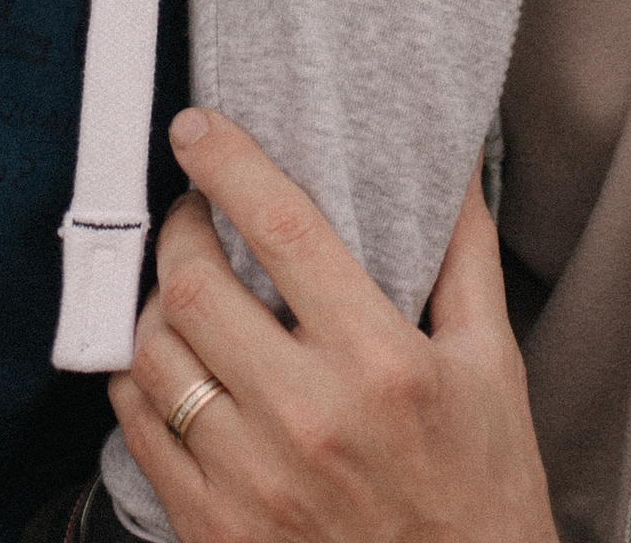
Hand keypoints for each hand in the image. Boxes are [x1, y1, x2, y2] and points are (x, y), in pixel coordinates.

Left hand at [111, 113, 556, 542]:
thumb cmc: (484, 489)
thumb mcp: (492, 364)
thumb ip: (464, 254)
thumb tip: (450, 161)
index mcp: (381, 361)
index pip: (284, 230)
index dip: (229, 163)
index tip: (198, 127)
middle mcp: (308, 418)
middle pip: (196, 287)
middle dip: (178, 228)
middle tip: (191, 212)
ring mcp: (253, 482)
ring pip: (155, 358)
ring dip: (152, 305)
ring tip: (178, 287)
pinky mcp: (216, 532)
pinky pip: (140, 435)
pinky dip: (138, 383)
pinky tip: (166, 365)